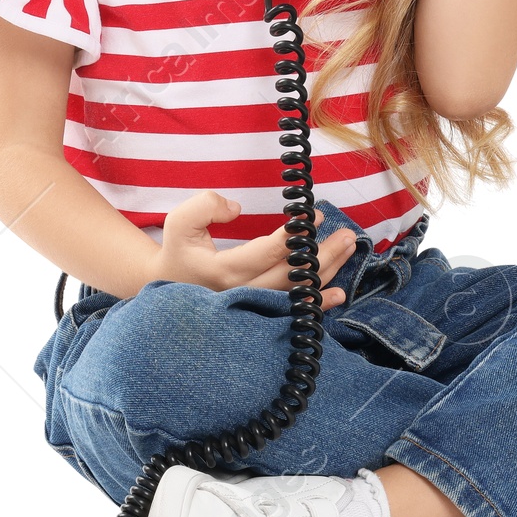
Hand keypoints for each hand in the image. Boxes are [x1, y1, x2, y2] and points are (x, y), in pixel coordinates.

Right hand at [150, 190, 357, 306]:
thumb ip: (205, 206)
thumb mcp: (180, 221)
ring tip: (349, 247)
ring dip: (327, 270)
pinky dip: (318, 302)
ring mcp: (251, 306)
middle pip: (290, 275)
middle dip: (322, 253)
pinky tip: (339, 293)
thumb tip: (237, 208)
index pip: (265, 253)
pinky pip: (292, 308)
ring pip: (296, 292)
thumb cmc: (178, 249)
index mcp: (222, 271)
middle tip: (347, 233)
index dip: (293, 234)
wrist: (167, 284)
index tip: (313, 214)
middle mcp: (241, 294)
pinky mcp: (258, 311)